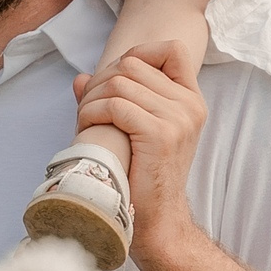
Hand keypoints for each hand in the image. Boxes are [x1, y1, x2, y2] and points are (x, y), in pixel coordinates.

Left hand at [73, 39, 207, 264]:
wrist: (157, 221)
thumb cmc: (141, 176)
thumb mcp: (133, 131)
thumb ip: (113, 99)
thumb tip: (80, 78)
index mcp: (190, 100)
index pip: (171, 49)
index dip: (136, 54)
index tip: (114, 80)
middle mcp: (190, 105)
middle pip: (133, 63)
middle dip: (100, 81)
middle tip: (87, 108)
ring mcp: (178, 119)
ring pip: (120, 83)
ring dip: (91, 100)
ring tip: (84, 122)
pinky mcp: (161, 134)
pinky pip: (116, 105)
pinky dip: (93, 113)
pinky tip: (85, 128)